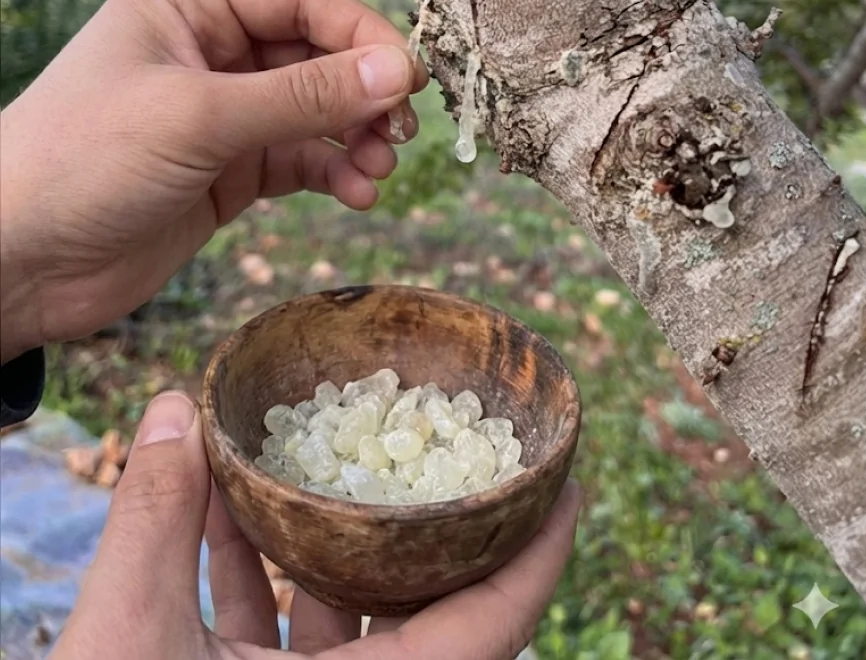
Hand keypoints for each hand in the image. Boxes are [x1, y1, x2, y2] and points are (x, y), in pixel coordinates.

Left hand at [0, 0, 426, 362]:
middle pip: (315, 55)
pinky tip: (356, 193)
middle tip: (400, 131)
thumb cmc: (85, 162)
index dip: (359, 34)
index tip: (407, 77)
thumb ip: (303, 96)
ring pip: (314, 111)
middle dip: (362, 92)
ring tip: (379, 168)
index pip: (300, 0)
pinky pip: (299, 160)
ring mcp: (220, 115)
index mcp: (189, 7)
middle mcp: (209, 53)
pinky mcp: (226, 172)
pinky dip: (333, 173)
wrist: (16, 262)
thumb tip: (399, 70)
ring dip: (355, 136)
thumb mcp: (199, 118)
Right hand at [54, 391, 580, 659]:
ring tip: (305, 460)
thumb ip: (153, 519)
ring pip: (342, 623)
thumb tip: (178, 405)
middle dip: (421, 526)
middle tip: (429, 447)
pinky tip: (221, 518)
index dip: (538, 553)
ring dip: (317, 542)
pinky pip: (280, 640)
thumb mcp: (126, 635)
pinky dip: (259, 579)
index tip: (564, 485)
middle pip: (422, 611)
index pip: (494, 626)